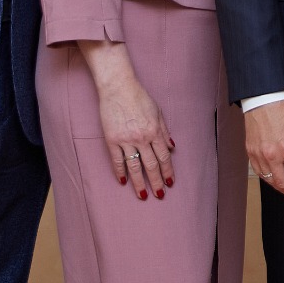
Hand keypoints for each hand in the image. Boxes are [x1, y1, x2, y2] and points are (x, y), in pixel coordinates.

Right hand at [77, 40, 173, 200]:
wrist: (118, 87)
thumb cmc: (139, 97)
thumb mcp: (158, 111)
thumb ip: (164, 131)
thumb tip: (172, 147)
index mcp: (155, 131)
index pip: (164, 157)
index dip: (168, 171)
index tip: (170, 182)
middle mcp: (142, 138)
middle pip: (151, 165)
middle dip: (157, 181)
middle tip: (160, 194)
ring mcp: (126, 140)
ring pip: (135, 166)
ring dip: (140, 182)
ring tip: (143, 195)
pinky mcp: (112, 139)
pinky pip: (117, 160)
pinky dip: (120, 172)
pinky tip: (124, 181)